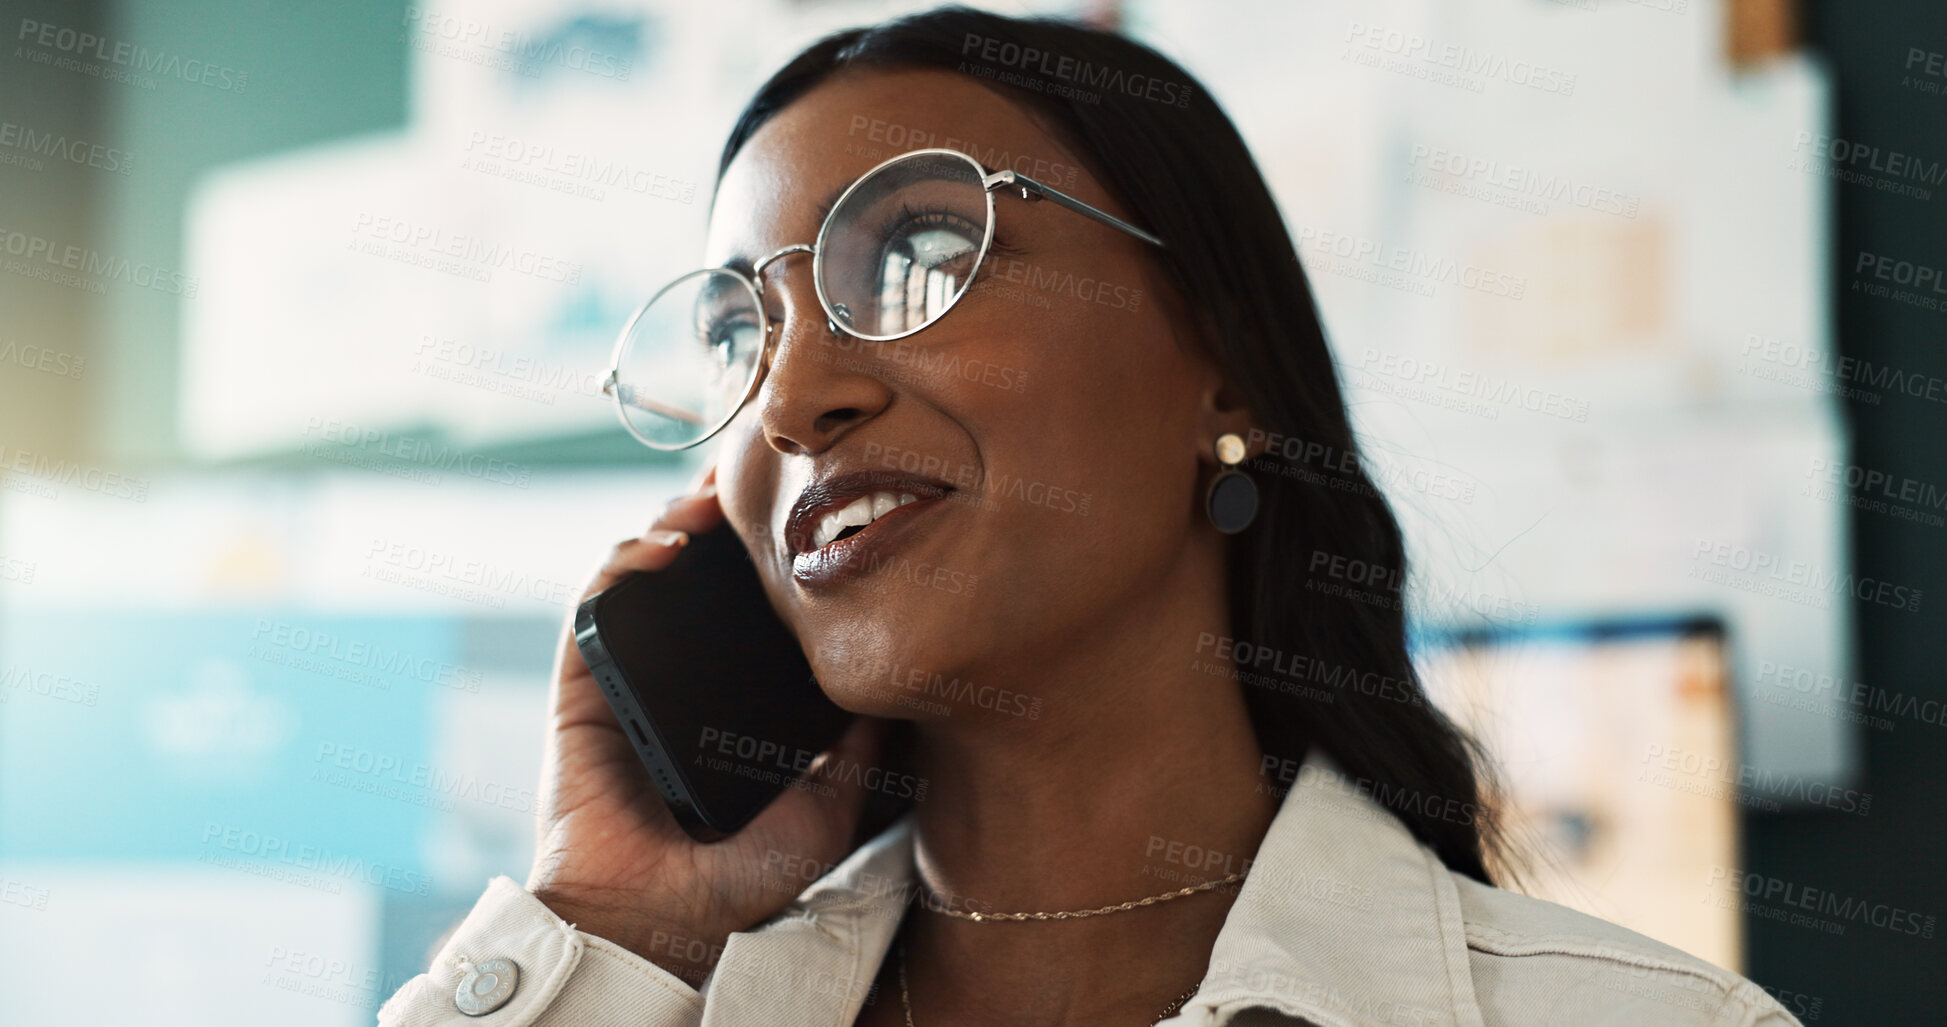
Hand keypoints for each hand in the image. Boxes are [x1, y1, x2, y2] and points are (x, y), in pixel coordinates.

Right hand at [523, 466, 882, 984]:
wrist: (658, 920)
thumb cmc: (739, 879)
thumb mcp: (829, 808)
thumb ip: (862, 750)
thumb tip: (904, 687)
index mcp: (736, 698)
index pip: (753, 605)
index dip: (771, 553)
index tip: (809, 510)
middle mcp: (685, 678)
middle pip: (700, 572)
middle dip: (724, 518)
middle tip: (756, 478)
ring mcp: (633, 675)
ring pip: (647, 571)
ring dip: (674, 521)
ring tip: (712, 501)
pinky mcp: (584, 683)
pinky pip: (594, 604)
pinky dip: (624, 560)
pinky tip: (666, 546)